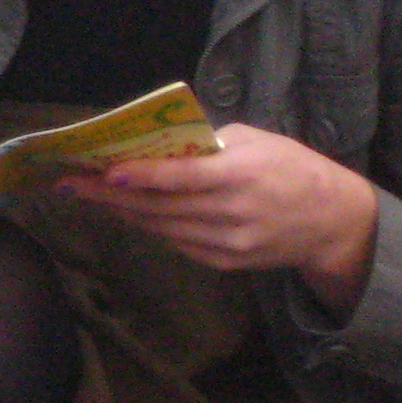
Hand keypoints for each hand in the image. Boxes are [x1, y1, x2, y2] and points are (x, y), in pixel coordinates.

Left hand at [59, 123, 378, 314]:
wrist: (331, 220)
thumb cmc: (289, 167)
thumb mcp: (256, 141)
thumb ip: (207, 145)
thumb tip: (154, 147)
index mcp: (243, 175)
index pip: (183, 177)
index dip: (142, 177)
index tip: (104, 172)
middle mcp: (234, 213)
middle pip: (160, 207)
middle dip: (109, 195)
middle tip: (70, 182)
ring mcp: (228, 243)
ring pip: (161, 227)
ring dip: (121, 211)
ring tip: (86, 194)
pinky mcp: (224, 262)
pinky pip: (176, 242)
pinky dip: (149, 225)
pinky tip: (126, 211)